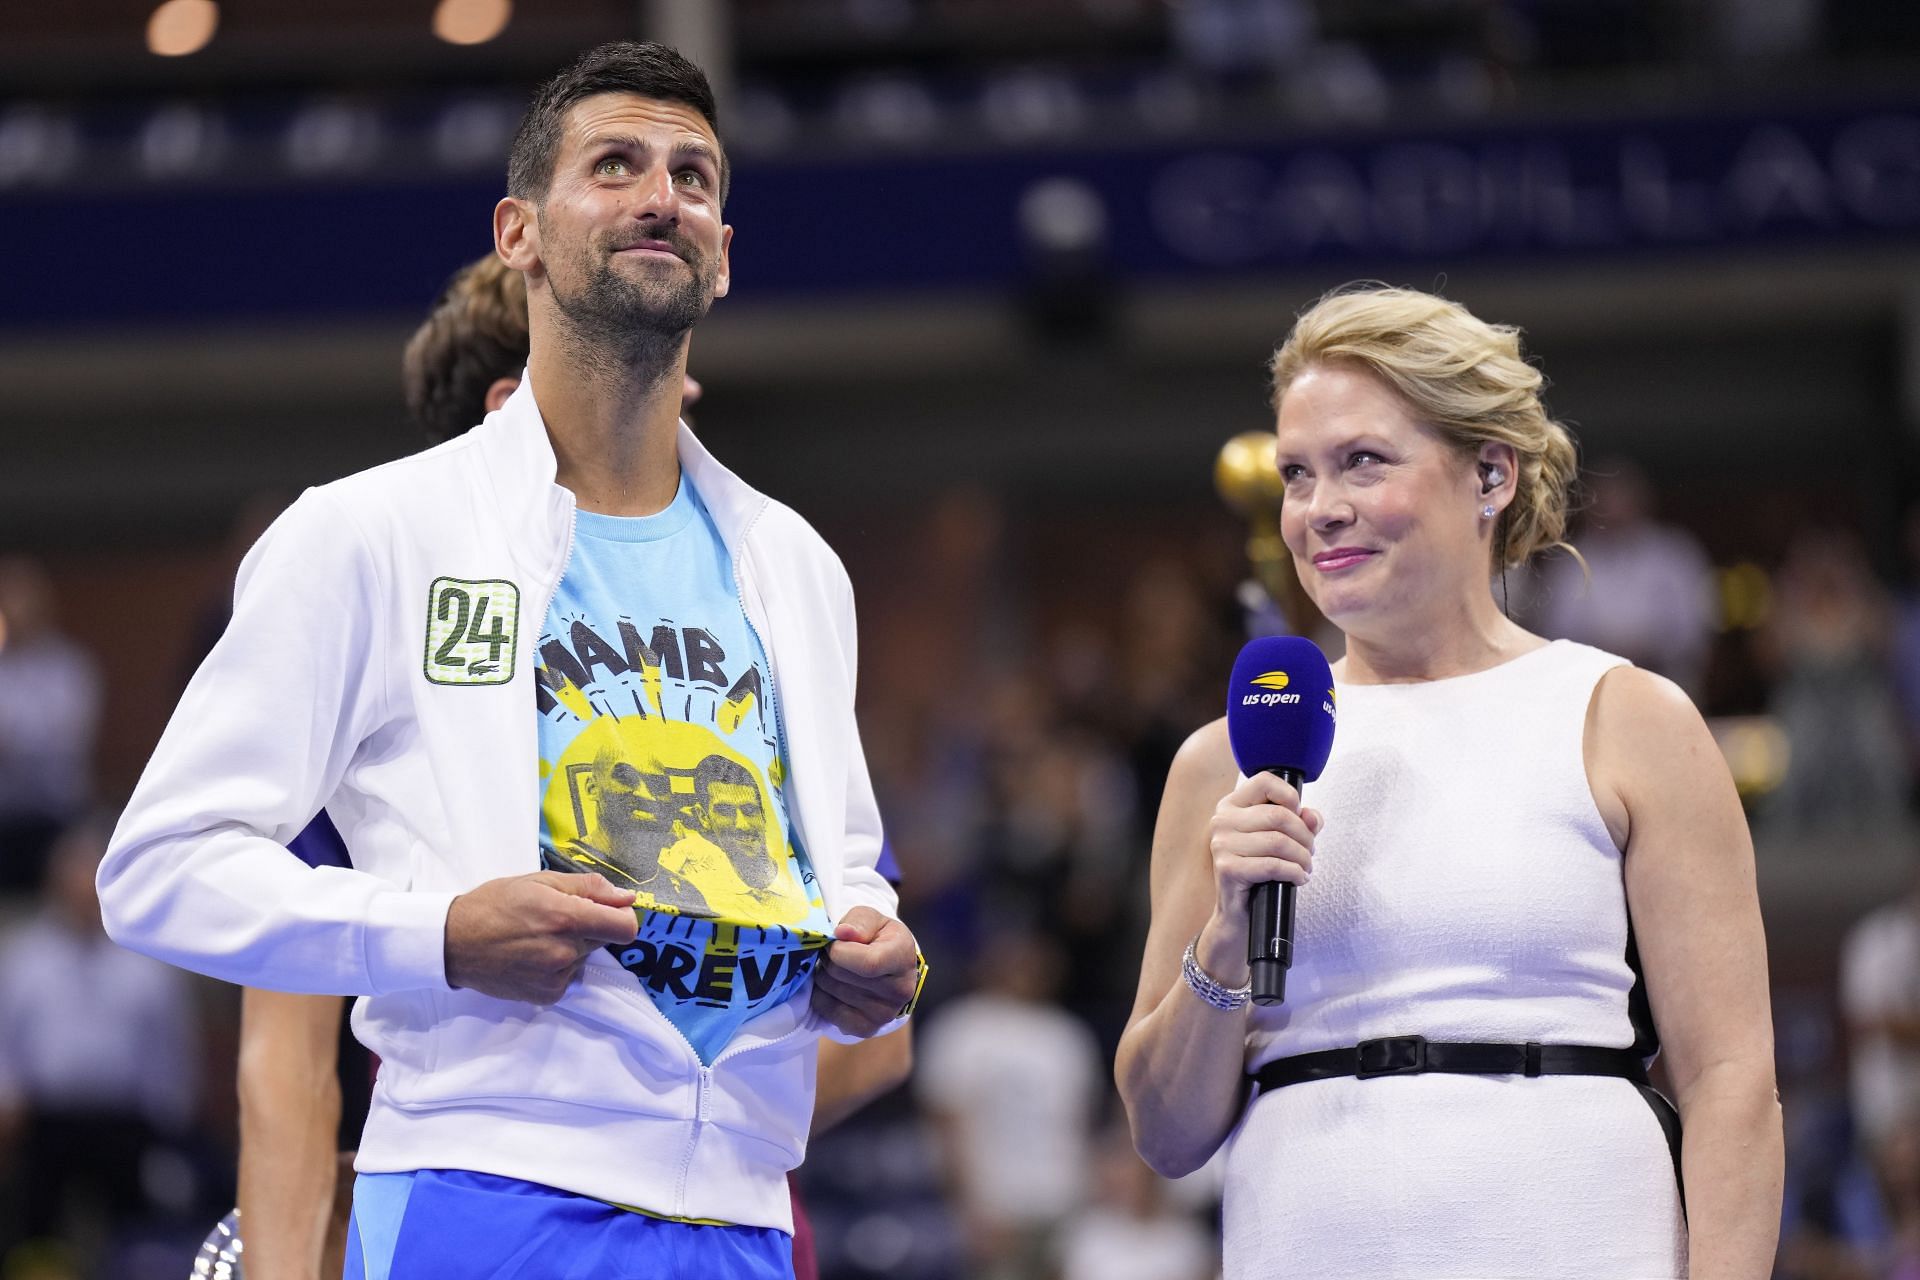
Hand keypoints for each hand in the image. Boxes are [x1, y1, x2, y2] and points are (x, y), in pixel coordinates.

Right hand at [444, 871, 638, 1003]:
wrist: (454, 942)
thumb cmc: (495, 904)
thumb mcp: (540, 881)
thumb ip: (589, 888)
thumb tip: (627, 898)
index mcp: (567, 918)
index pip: (625, 928)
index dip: (622, 916)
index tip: (608, 910)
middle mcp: (565, 951)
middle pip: (604, 939)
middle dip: (590, 926)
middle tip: (556, 918)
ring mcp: (556, 977)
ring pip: (585, 957)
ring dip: (572, 946)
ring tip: (537, 936)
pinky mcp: (547, 995)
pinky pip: (569, 976)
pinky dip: (559, 965)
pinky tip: (532, 955)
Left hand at [811, 907, 918, 1037]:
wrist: (884, 965)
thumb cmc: (875, 937)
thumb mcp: (870, 918)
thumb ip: (858, 921)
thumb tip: (843, 933)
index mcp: (903, 957)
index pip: (868, 963)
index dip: (840, 952)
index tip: (835, 942)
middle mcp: (900, 990)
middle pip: (842, 975)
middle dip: (828, 960)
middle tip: (832, 953)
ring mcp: (885, 1013)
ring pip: (831, 991)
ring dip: (823, 976)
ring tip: (835, 968)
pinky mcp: (868, 1028)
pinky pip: (828, 1012)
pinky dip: (821, 997)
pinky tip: (832, 986)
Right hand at [1196, 773, 1321, 979]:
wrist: (1239, 914)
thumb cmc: (1260, 873)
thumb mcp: (1282, 841)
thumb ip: (1299, 822)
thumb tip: (1312, 816)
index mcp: (1232, 805)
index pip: (1265, 781)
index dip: (1291, 797)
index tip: (1300, 817)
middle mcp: (1221, 820)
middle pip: (1278, 815)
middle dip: (1304, 836)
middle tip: (1310, 852)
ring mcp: (1221, 845)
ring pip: (1278, 841)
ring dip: (1302, 858)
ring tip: (1305, 868)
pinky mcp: (1227, 868)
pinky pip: (1272, 865)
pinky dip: (1294, 873)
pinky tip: (1299, 878)